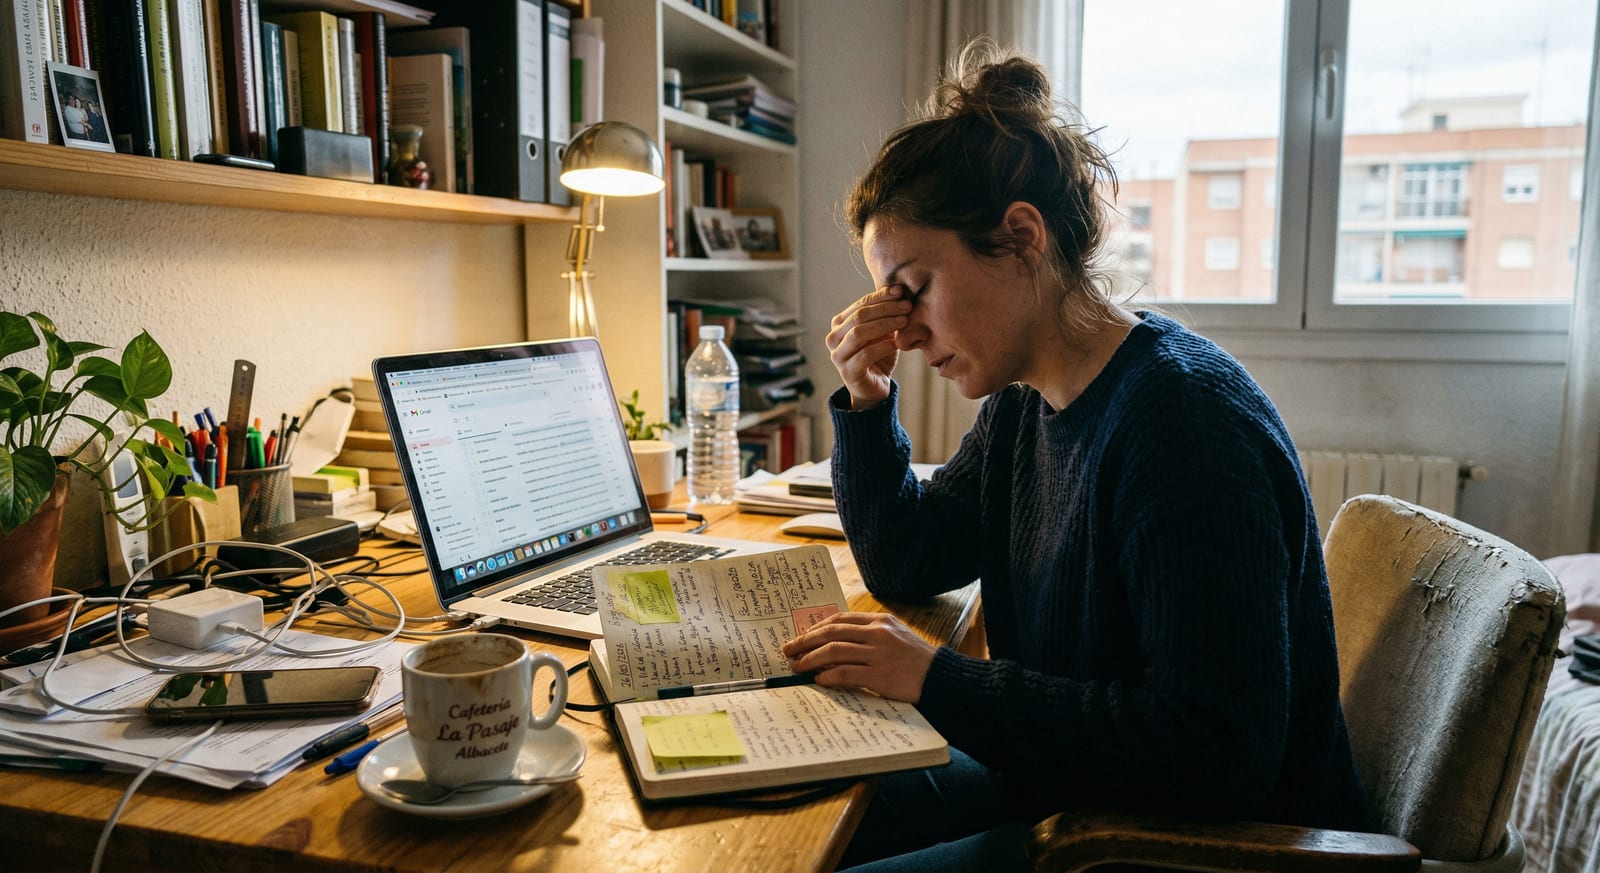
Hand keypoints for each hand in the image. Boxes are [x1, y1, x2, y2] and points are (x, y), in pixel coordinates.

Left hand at [781, 612, 935, 702]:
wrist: (941, 678)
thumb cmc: (916, 660)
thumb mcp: (896, 636)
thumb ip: (870, 634)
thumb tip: (835, 641)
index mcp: (880, 621)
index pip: (840, 619)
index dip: (816, 628)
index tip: (801, 637)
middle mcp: (878, 634)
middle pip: (831, 632)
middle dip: (805, 642)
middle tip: (788, 650)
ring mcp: (878, 654)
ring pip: (834, 651)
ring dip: (810, 659)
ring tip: (797, 667)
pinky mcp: (880, 676)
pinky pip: (845, 673)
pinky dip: (828, 676)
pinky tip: (819, 679)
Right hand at [825, 284, 913, 409]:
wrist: (874, 388)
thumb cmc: (879, 355)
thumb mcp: (883, 331)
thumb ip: (886, 313)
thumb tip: (900, 289)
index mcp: (839, 324)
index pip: (861, 304)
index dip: (881, 296)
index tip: (901, 291)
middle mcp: (833, 338)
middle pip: (859, 316)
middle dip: (885, 309)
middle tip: (907, 306)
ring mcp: (837, 355)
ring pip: (859, 333)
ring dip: (884, 324)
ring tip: (904, 321)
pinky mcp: (847, 372)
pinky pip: (865, 354)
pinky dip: (883, 346)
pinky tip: (897, 342)